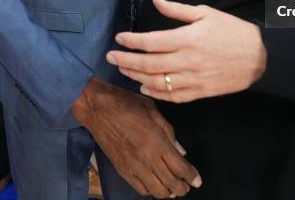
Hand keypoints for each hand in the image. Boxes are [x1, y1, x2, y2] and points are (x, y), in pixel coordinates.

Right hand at [71, 76, 200, 197]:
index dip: (191, 176)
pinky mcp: (122, 169)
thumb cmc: (124, 103)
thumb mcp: (153, 110)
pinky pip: (139, 188)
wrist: (97, 108)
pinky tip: (155, 186)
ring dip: (168, 193)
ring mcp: (133, 166)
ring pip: (155, 190)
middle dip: (182, 188)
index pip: (180, 167)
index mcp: (156, 141)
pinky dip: (150, 191)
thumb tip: (180, 150)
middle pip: (170, 183)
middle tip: (188, 186)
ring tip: (174, 190)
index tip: (197, 180)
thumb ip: (169, 131)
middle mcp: (146, 157)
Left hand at [107, 0, 266, 102]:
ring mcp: (192, 79)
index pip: (150, 42)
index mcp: (188, 39)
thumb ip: (178, 10)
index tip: (119, 38)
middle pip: (148, 64)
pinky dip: (155, 93)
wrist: (258, 56)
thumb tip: (156, 0)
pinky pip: (171, 96)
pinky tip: (144, 87)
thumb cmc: (232, 30)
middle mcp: (186, 61)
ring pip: (156, 82)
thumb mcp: (206, 13)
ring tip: (124, 69)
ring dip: (135, 76)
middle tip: (112, 56)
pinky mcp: (199, 92)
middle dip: (126, 60)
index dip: (131, 41)